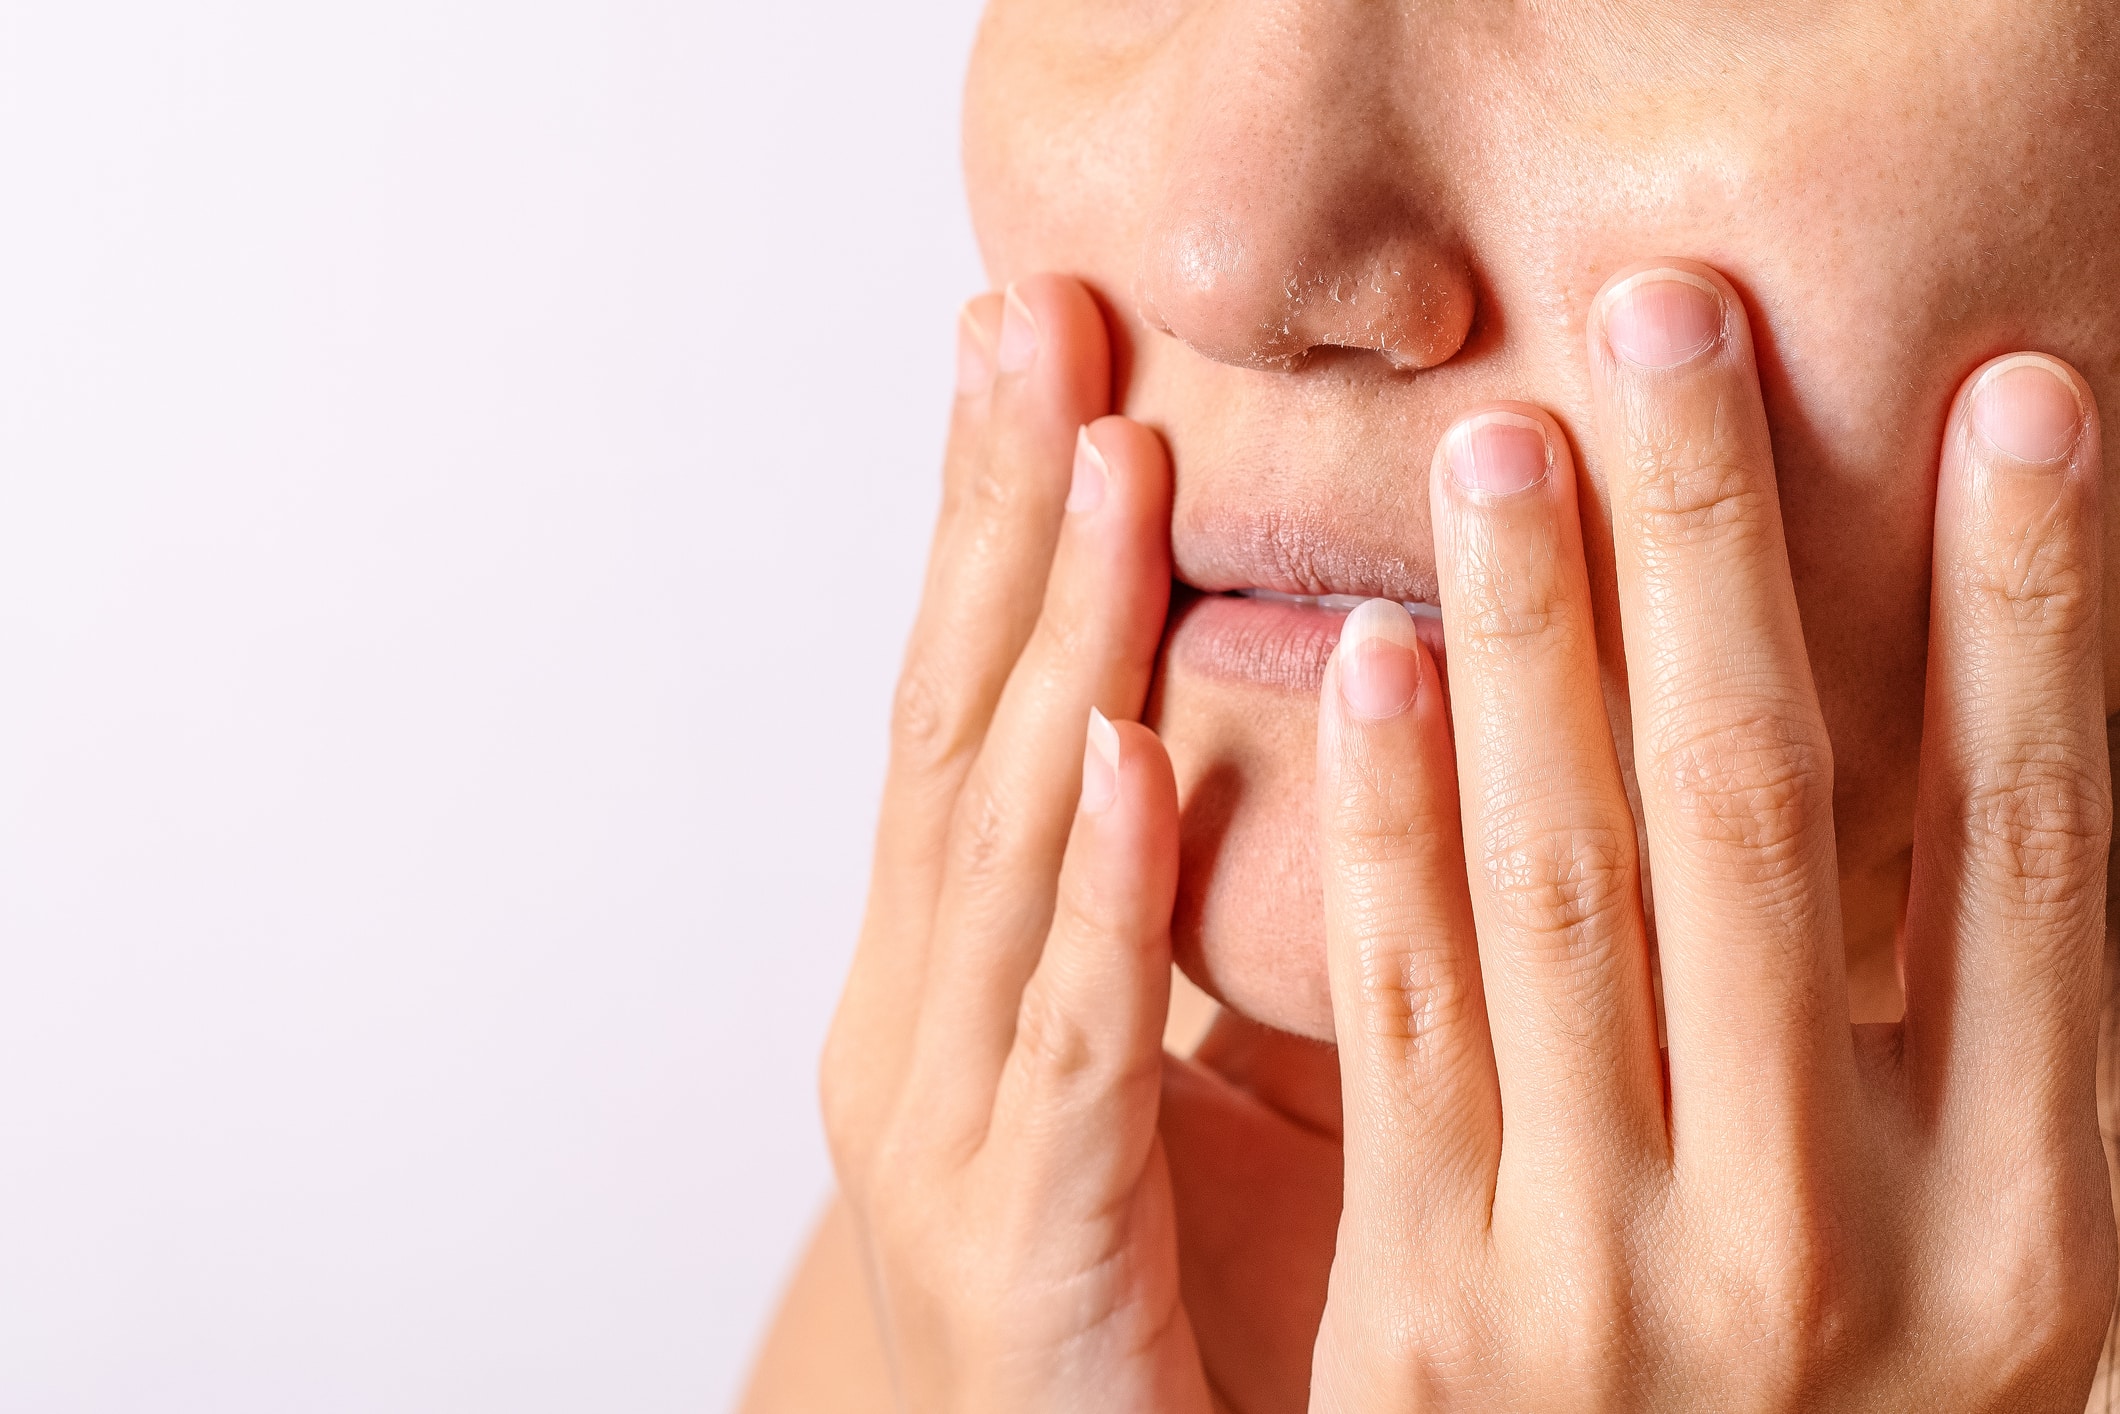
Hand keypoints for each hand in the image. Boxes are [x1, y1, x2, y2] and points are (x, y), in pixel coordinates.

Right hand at [819, 275, 1213, 1410]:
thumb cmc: (1153, 1291)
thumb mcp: (1171, 1060)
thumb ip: (1205, 903)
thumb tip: (1324, 709)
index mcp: (954, 972)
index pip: (970, 704)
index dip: (998, 521)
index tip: (1052, 343)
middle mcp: (918, 1024)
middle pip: (953, 730)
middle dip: (995, 522)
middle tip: (1039, 321)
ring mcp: (949, 1132)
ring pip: (997, 854)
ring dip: (1049, 651)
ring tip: (1103, 468)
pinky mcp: (1027, 1245)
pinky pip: (1067, 1046)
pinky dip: (1088, 896)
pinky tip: (1116, 755)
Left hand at [1308, 262, 2116, 1407]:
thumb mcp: (1975, 1276)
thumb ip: (1978, 1056)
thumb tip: (2008, 756)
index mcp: (2029, 1227)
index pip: (2043, 853)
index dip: (2032, 611)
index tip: (2011, 395)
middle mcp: (1842, 1244)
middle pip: (1780, 821)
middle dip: (1726, 548)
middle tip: (1667, 323)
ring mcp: (1628, 1284)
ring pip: (1572, 892)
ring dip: (1537, 643)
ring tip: (1504, 446)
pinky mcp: (1439, 1315)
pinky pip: (1408, 1025)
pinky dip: (1388, 829)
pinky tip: (1367, 662)